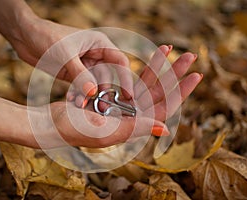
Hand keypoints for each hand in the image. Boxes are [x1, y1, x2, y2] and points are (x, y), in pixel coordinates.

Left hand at [10, 17, 133, 106]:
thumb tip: (93, 93)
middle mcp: (94, 55)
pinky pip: (81, 88)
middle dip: (103, 92)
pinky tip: (73, 101)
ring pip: (93, 85)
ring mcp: (84, 66)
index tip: (128, 95)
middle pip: (106, 77)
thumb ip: (80, 74)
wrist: (25, 36)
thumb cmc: (46, 36)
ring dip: (89, 96)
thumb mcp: (65, 55)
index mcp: (99, 44)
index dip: (125, 78)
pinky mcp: (73, 74)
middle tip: (101, 108)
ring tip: (80, 105)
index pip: (119, 62)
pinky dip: (79, 95)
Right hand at [34, 46, 201, 147]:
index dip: (180, 92)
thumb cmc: (73, 129)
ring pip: (147, 83)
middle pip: (160, 92)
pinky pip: (131, 80)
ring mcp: (123, 105)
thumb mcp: (105, 131)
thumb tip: (166, 129)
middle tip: (190, 55)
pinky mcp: (113, 96)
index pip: (164, 108)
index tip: (195, 75)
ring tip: (169, 48)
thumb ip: (135, 128)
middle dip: (175, 73)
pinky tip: (150, 57)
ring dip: (159, 67)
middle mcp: (132, 116)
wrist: (51, 124)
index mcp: (134, 126)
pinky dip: (139, 68)